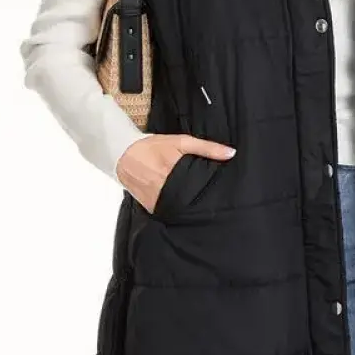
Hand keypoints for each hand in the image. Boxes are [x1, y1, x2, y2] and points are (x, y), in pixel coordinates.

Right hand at [115, 134, 236, 213]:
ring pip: (181, 209)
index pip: (200, 187)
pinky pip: (169, 212)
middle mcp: (165, 189)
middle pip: (192, 200)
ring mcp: (157, 200)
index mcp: (174, 171)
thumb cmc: (154, 146)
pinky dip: (177, 209)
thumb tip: (231, 153)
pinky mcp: (152, 207)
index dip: (212, 191)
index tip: (222, 193)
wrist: (123, 154)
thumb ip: (207, 148)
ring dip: (190, 207)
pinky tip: (184, 206)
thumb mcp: (181, 142)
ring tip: (200, 203)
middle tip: (215, 200)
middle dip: (203, 200)